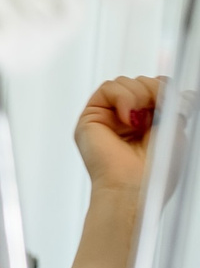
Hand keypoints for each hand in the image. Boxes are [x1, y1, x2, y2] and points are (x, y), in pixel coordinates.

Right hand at [77, 75, 163, 197]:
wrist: (135, 186)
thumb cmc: (155, 169)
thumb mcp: (175, 125)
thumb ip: (172, 101)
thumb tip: (169, 86)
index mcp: (149, 122)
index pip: (155, 87)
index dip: (164, 89)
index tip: (171, 105)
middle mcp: (127, 119)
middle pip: (140, 81)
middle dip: (152, 91)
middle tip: (156, 114)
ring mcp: (108, 118)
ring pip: (124, 82)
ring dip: (138, 96)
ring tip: (139, 120)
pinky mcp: (90, 119)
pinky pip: (108, 88)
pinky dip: (123, 97)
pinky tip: (128, 118)